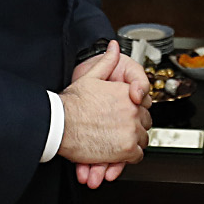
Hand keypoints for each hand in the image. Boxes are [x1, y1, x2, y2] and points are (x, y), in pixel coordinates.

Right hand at [59, 42, 149, 184]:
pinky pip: (137, 155)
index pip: (144, 103)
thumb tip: (114, 47)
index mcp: (127, 93)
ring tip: (117, 142)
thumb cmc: (71, 103)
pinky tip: (118, 152)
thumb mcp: (90, 76)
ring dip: (133, 141)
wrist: (59, 124)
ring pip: (142, 139)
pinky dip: (129, 156)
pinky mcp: (126, 149)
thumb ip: (107, 62)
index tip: (126, 115)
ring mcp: (131, 130)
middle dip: (134, 127)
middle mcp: (133, 111)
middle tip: (120, 131)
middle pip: (144, 122)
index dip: (135, 110)